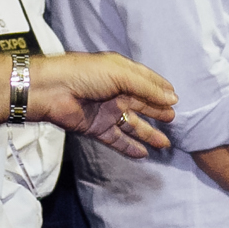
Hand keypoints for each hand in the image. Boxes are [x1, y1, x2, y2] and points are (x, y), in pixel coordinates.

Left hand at [28, 53, 176, 157]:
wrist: (52, 90)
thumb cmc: (85, 74)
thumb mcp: (121, 74)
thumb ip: (147, 88)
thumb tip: (173, 98)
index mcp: (121, 74)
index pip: (146, 82)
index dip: (161, 90)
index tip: (177, 99)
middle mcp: (116, 92)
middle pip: (142, 104)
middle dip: (158, 112)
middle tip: (174, 120)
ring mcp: (107, 112)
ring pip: (132, 125)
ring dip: (148, 134)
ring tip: (165, 143)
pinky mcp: (97, 128)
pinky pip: (117, 140)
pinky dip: (130, 147)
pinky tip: (144, 154)